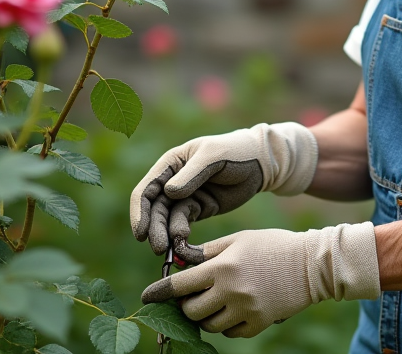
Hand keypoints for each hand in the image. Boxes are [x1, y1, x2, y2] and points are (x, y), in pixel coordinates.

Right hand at [128, 122, 318, 260]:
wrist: (262, 162)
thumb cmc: (236, 151)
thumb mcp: (214, 156)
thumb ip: (192, 173)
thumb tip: (169, 192)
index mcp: (171, 163)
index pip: (147, 189)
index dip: (140, 212)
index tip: (140, 233)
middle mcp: (173, 180)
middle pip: (154, 208)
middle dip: (154, 229)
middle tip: (158, 249)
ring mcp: (185, 195)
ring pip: (167, 219)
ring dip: (166, 235)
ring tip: (172, 250)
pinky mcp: (199, 208)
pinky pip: (183, 224)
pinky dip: (180, 235)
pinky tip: (183, 244)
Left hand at [141, 223, 379, 337]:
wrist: (311, 264)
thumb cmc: (272, 246)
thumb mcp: (238, 239)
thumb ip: (207, 252)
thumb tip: (180, 261)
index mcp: (221, 266)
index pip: (179, 285)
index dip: (158, 292)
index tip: (146, 297)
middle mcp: (230, 291)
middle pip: (190, 310)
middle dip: (185, 305)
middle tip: (192, 296)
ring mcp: (244, 310)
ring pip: (209, 325)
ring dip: (205, 316)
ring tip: (215, 301)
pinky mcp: (258, 323)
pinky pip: (230, 333)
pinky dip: (227, 324)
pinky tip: (234, 309)